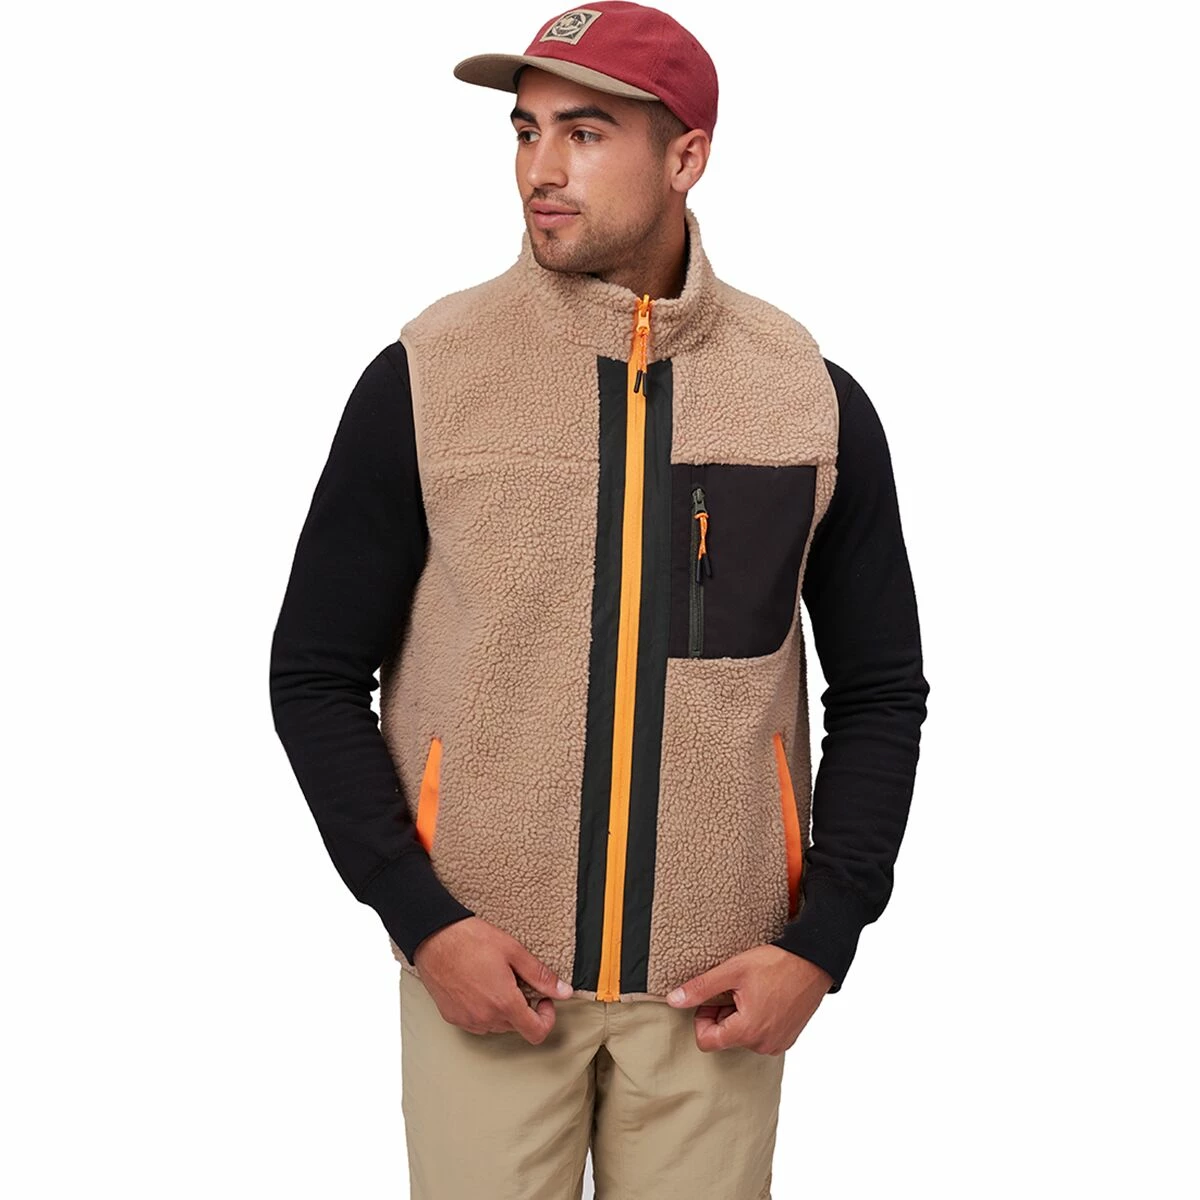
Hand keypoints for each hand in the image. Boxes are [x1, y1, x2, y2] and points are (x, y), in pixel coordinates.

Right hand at [412, 916, 574, 1043]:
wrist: (434, 937)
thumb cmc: (472, 939)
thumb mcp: (514, 951)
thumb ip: (540, 976)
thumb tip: (565, 992)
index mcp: (504, 1003)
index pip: (536, 1032)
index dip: (547, 1018)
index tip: (543, 1000)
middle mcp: (486, 1018)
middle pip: (516, 1027)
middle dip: (523, 1008)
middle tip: (516, 980)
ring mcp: (467, 1020)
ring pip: (496, 1025)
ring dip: (502, 1010)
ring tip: (495, 980)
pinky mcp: (452, 1017)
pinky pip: (476, 1022)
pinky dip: (483, 1010)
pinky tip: (479, 986)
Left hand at [665, 945, 833, 1054]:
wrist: (813, 961)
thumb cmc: (776, 963)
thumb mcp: (732, 971)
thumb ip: (701, 988)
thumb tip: (674, 1000)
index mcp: (747, 1031)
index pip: (706, 1042)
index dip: (703, 1018)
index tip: (713, 998)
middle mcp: (763, 1045)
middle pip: (725, 1038)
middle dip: (724, 1014)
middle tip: (736, 989)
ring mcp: (778, 1044)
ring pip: (743, 1037)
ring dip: (741, 1017)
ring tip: (754, 992)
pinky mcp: (788, 1038)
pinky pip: (761, 1036)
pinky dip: (757, 1019)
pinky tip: (766, 998)